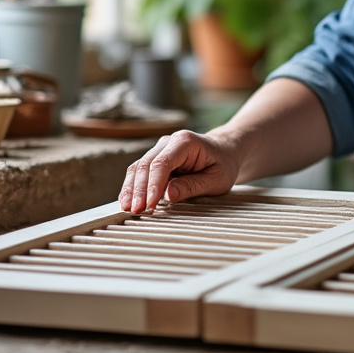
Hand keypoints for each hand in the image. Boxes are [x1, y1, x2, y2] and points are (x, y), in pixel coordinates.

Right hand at [119, 130, 241, 211]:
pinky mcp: (156, 159)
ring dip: (131, 189)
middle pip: (146, 164)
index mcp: (186, 142)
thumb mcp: (216, 179)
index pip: (163, 163)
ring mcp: (160, 149)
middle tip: (136, 210)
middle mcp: (169, 142)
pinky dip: (133, 187)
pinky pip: (140, 172)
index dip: (153, 185)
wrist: (226, 151)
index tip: (150, 205)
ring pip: (138, 167)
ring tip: (127, 208)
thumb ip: (192, 186)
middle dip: (138, 189)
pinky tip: (128, 201)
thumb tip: (168, 195)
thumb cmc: (223, 164)